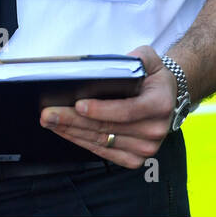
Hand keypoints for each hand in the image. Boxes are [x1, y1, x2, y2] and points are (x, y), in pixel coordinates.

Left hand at [38, 45, 176, 168]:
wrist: (165, 97)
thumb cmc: (152, 77)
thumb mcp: (149, 58)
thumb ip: (137, 57)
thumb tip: (115, 65)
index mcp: (160, 104)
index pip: (127, 110)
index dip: (101, 110)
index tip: (78, 105)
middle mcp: (155, 130)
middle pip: (108, 128)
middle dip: (74, 120)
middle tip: (50, 113)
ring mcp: (145, 148)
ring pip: (101, 141)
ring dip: (72, 132)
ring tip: (51, 121)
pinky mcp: (134, 158)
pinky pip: (103, 152)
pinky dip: (81, 141)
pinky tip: (65, 131)